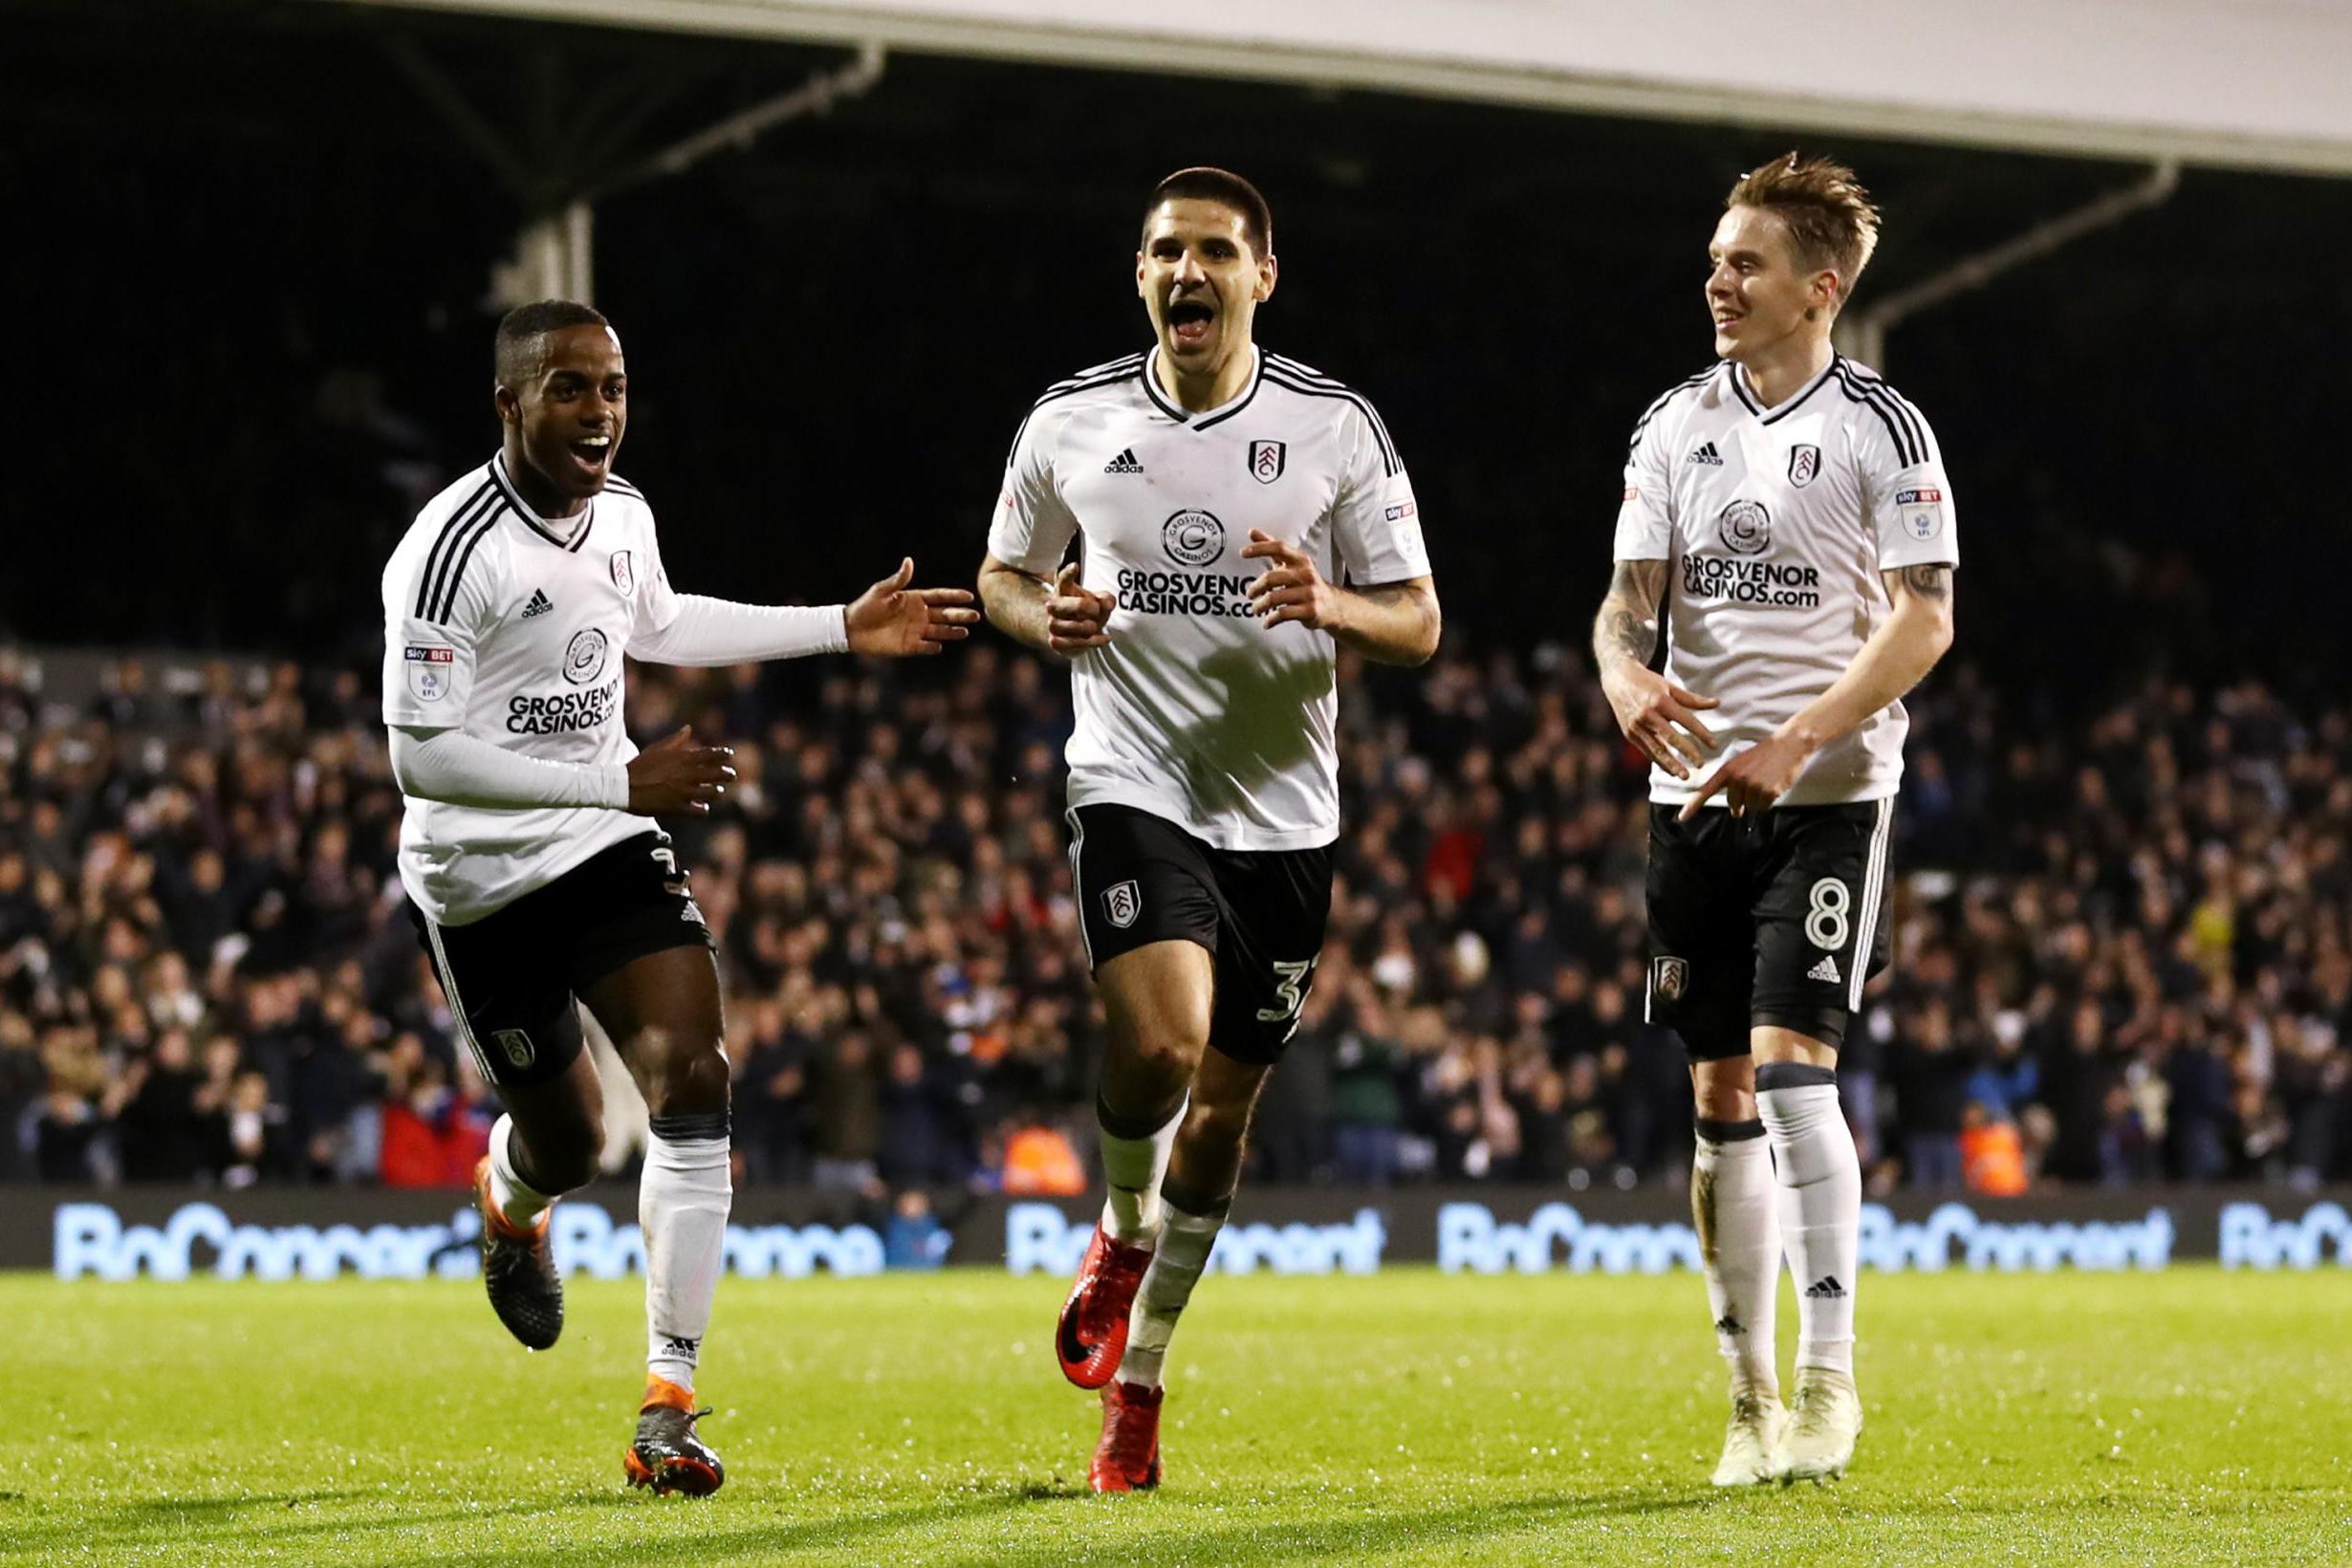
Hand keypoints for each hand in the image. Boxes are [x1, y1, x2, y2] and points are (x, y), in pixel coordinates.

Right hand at [627, 725, 735, 815]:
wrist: (623, 787)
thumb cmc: (640, 766)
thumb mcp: (657, 749)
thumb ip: (676, 740)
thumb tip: (688, 728)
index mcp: (682, 759)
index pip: (711, 754)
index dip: (723, 754)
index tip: (729, 754)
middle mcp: (686, 775)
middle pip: (716, 774)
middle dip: (727, 774)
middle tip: (731, 775)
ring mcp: (683, 792)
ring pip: (711, 793)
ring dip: (716, 792)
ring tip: (716, 791)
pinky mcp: (677, 807)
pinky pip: (698, 810)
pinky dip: (702, 808)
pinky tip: (702, 807)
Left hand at [845, 558, 979, 655]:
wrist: (851, 629)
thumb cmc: (865, 607)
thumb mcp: (882, 590)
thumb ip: (898, 579)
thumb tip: (909, 561)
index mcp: (914, 599)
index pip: (939, 597)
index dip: (954, 596)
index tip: (969, 596)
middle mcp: (918, 615)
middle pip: (944, 615)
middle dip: (960, 615)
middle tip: (975, 616)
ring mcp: (915, 631)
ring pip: (939, 631)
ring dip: (952, 632)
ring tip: (965, 632)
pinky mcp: (909, 646)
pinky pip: (925, 648)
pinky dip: (932, 647)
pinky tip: (940, 647)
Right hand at [1047, 562, 1115, 654]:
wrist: (1070, 633)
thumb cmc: (1085, 611)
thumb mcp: (1097, 601)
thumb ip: (1106, 599)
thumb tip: (1109, 604)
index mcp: (1063, 590)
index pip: (1063, 579)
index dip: (1069, 573)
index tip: (1076, 566)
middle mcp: (1054, 606)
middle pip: (1069, 605)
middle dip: (1086, 607)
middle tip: (1095, 609)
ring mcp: (1053, 624)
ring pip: (1074, 626)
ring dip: (1091, 626)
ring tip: (1095, 625)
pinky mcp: (1055, 641)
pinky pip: (1077, 642)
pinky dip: (1094, 641)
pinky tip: (1104, 638)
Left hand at [1241, 530, 1342, 630]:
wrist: (1333, 605)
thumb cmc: (1307, 582)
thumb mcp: (1292, 562)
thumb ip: (1272, 547)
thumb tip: (1253, 532)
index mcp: (1301, 560)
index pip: (1279, 548)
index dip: (1260, 548)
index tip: (1243, 552)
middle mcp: (1306, 574)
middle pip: (1271, 577)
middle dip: (1255, 587)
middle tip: (1250, 593)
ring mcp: (1309, 593)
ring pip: (1274, 598)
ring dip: (1260, 605)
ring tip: (1256, 608)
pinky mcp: (1309, 610)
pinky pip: (1283, 614)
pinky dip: (1270, 620)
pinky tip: (1267, 622)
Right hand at [1600, 662, 1719, 779]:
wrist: (1617, 679)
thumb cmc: (1648, 682)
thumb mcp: (1669, 686)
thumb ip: (1692, 699)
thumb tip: (1717, 703)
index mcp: (1660, 701)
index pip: (1685, 720)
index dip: (1701, 733)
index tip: (1714, 745)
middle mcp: (1647, 715)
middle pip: (1671, 737)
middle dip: (1687, 752)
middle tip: (1701, 765)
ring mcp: (1636, 726)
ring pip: (1657, 749)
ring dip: (1671, 764)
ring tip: (1684, 776)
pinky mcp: (1629, 733)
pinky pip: (1647, 751)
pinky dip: (1659, 761)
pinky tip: (1670, 770)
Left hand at [1679, 726, 1816, 820]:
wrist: (1789, 744)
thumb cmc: (1765, 755)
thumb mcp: (1742, 764)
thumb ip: (1733, 784)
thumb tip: (1735, 811)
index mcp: (1727, 770)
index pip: (1705, 791)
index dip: (1692, 806)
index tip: (1681, 819)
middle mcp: (1737, 779)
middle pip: (1734, 805)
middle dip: (1744, 801)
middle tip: (1756, 784)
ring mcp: (1752, 786)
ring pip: (1750, 808)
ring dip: (1759, 800)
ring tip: (1766, 781)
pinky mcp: (1768, 792)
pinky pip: (1764, 808)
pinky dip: (1769, 801)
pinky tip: (1774, 785)